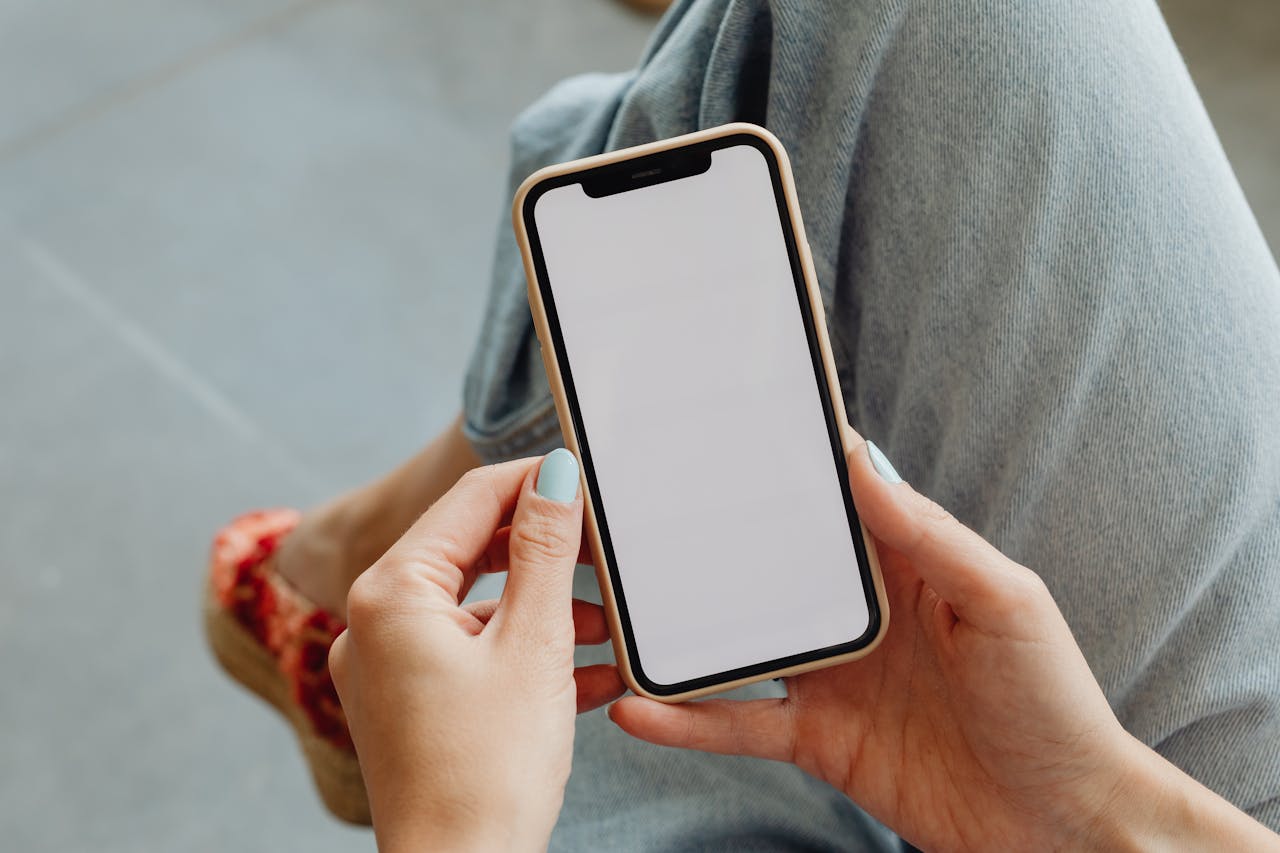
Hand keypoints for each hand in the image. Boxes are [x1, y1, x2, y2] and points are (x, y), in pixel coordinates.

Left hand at [329, 451, 624, 852]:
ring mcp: (388, 667)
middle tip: (603, 553)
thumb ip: (545, 550)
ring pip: (477, 608)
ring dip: (544, 610)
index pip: (470, 501)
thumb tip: (555, 474)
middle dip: (544, 554)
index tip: (585, 474)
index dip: (532, 480)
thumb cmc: (489, 769)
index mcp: (391, 594)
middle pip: (471, 552)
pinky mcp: (410, 705)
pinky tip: (583, 673)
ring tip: (604, 629)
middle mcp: (375, 623)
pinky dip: (524, 653)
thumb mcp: (533, 643)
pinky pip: (471, 655)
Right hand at [609, 435, 1143, 849]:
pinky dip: (687, 720)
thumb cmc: (1054, 703)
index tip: (719, 425)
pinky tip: (639, 709)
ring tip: (609, 610)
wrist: (1064, 824)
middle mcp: (855, 614)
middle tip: (632, 513)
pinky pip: (738, 725)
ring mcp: (830, 678)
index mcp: (903, 564)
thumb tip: (863, 462)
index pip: (830, 499)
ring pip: (735, 644)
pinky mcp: (817, 740)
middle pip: (765, 565)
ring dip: (677, 631)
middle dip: (704, 539)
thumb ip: (930, 535)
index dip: (781, 463)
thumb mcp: (1004, 602)